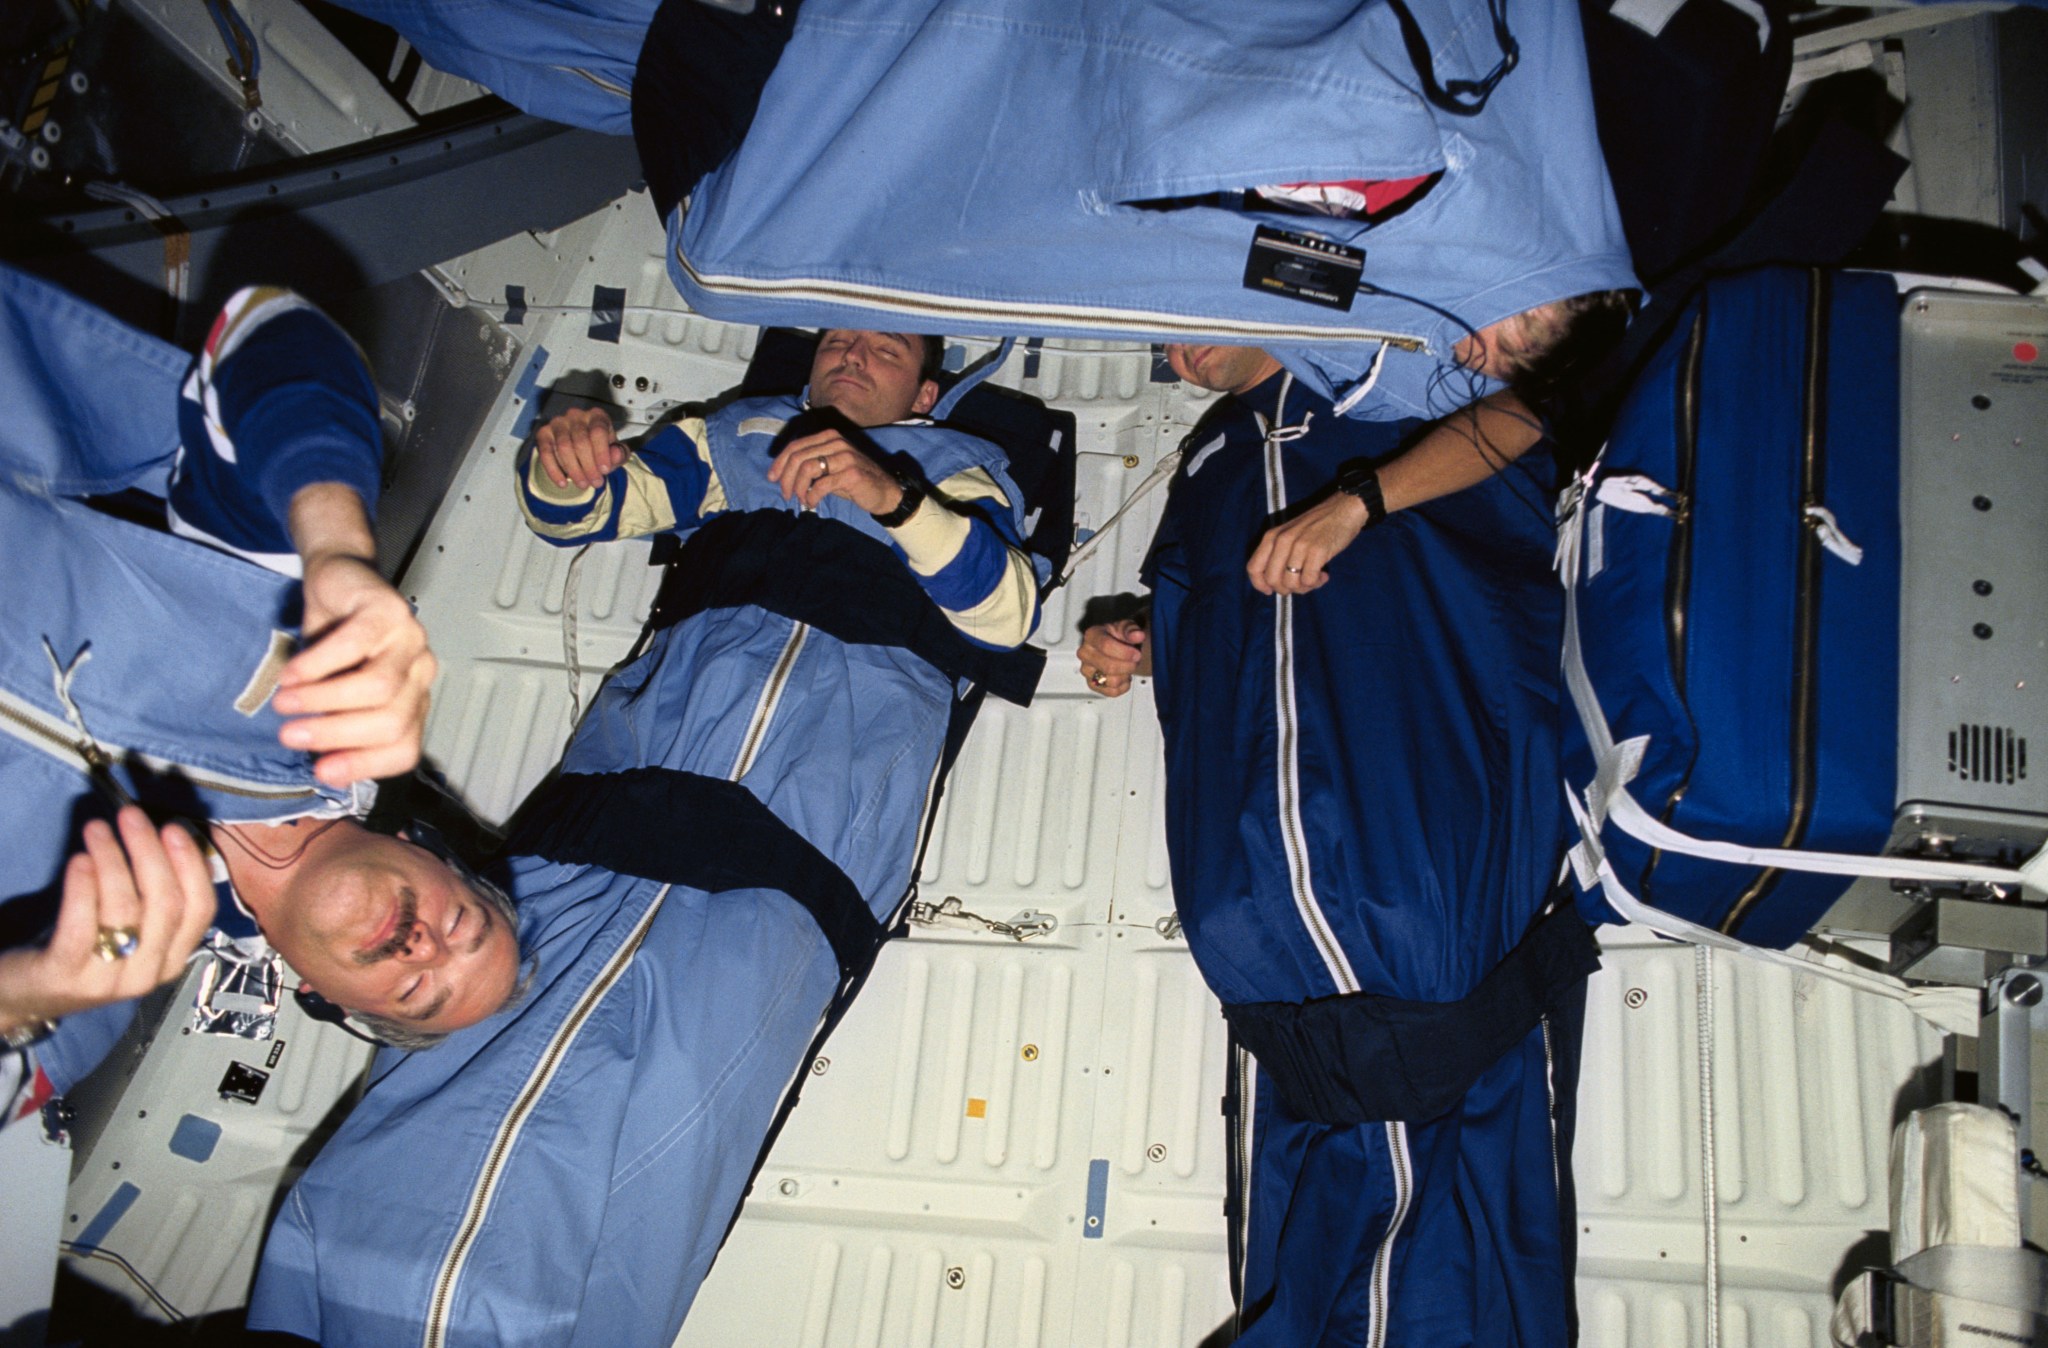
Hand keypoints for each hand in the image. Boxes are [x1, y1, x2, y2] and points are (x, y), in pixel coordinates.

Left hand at [0, 807, 214, 1035]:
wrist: (24, 996)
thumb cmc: (82, 949)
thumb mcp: (128, 928)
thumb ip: (155, 898)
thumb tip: (180, 845)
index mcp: (171, 960)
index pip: (200, 909)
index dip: (191, 865)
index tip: (173, 827)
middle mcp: (148, 974)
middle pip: (166, 904)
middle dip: (151, 852)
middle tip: (131, 816)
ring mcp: (108, 980)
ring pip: (125, 909)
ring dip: (112, 859)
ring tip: (96, 829)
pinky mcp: (65, 975)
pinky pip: (81, 926)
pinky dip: (83, 888)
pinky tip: (80, 860)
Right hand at [273, 552, 435, 785]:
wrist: (337, 581)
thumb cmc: (336, 643)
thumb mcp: (334, 693)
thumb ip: (336, 725)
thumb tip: (323, 768)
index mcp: (413, 702)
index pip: (404, 749)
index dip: (365, 765)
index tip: (321, 772)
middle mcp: (419, 674)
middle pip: (390, 722)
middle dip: (335, 735)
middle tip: (290, 735)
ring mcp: (410, 641)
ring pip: (376, 688)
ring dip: (322, 700)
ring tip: (284, 702)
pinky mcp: (390, 610)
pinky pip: (354, 645)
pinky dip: (317, 664)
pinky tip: (291, 673)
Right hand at [534, 406, 629, 489]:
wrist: (580, 450)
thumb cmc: (601, 449)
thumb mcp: (615, 452)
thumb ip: (619, 454)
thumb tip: (616, 455)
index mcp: (596, 416)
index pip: (598, 431)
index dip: (601, 452)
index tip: (605, 471)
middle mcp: (576, 415)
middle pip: (580, 441)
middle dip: (589, 466)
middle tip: (595, 483)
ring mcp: (558, 423)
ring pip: (563, 447)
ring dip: (574, 470)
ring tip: (583, 484)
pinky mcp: (543, 433)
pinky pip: (545, 452)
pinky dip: (554, 470)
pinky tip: (563, 484)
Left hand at [767, 428, 902, 515]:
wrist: (885, 492)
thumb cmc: (853, 481)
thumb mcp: (829, 469)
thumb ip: (809, 466)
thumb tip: (781, 475)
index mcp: (829, 437)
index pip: (796, 445)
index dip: (780, 462)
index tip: (772, 478)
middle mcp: (836, 442)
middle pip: (798, 456)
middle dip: (786, 477)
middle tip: (786, 494)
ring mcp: (845, 456)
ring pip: (807, 468)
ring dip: (798, 487)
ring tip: (800, 499)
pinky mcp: (852, 473)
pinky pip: (822, 484)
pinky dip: (812, 496)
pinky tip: (812, 503)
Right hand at [1077, 619, 1148, 695]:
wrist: (1118, 647)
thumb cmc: (1119, 637)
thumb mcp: (1127, 627)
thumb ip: (1131, 630)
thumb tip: (1137, 635)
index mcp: (1092, 635)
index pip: (1105, 645)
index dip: (1124, 652)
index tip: (1137, 654)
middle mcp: (1085, 653)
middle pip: (1108, 666)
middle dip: (1128, 666)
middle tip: (1136, 661)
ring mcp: (1087, 670)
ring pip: (1111, 681)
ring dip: (1126, 675)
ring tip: (1128, 667)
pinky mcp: (1092, 685)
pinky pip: (1111, 692)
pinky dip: (1123, 686)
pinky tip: (1125, 676)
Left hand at [1247, 493, 1369, 595]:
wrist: (1345, 508)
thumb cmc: (1318, 524)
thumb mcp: (1290, 534)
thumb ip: (1278, 553)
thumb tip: (1273, 584)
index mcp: (1271, 536)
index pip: (1253, 568)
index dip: (1260, 585)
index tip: (1271, 591)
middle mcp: (1282, 541)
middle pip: (1272, 580)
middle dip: (1286, 589)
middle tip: (1300, 584)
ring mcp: (1299, 546)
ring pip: (1291, 583)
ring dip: (1304, 587)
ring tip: (1315, 579)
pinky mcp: (1317, 551)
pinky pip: (1309, 580)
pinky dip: (1316, 583)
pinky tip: (1323, 575)